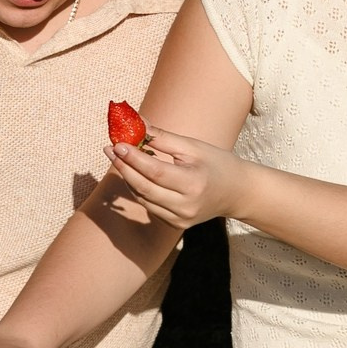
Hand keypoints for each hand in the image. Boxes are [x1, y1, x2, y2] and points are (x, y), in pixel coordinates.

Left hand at [102, 122, 244, 230]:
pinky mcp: (176, 225)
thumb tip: (136, 123)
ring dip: (128, 177)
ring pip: (143, 198)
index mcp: (193, 184)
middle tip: (109, 148)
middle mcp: (185, 206)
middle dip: (123, 167)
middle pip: (144, 188)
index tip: (117, 143)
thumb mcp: (194, 147)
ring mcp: (180, 219)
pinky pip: (150, 205)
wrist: (237, 193)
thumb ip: (163, 138)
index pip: (155, 172)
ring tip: (119, 157)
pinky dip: (139, 188)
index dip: (133, 158)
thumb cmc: (217, 163)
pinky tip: (135, 173)